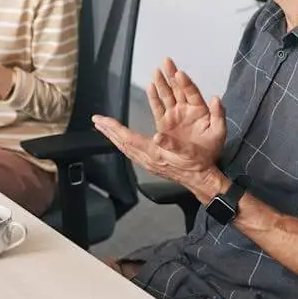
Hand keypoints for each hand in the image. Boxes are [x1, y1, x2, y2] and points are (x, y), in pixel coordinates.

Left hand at [93, 64, 225, 189]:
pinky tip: (120, 138)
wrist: (200, 178)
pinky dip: (123, 141)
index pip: (128, 139)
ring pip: (125, 147)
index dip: (114, 128)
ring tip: (104, 126)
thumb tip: (157, 136)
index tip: (102, 120)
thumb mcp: (188, 151)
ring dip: (113, 136)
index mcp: (154, 153)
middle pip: (122, 143)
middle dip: (108, 130)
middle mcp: (147, 158)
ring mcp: (147, 162)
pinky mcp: (150, 162)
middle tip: (97, 120)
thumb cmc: (197, 162)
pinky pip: (131, 150)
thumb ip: (172, 144)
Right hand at [146, 58, 227, 153]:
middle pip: (178, 88)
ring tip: (156, 70)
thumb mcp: (219, 133)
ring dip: (162, 82)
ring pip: (167, 95)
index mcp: (200, 110)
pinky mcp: (165, 123)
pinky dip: (154, 97)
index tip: (180, 73)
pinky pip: (158, 107)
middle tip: (166, 60)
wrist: (199, 165)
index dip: (186, 82)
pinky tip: (150, 86)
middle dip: (171, 74)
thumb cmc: (211, 149)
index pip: (192, 92)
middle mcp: (187, 109)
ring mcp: (175, 115)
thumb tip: (216, 99)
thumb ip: (219, 115)